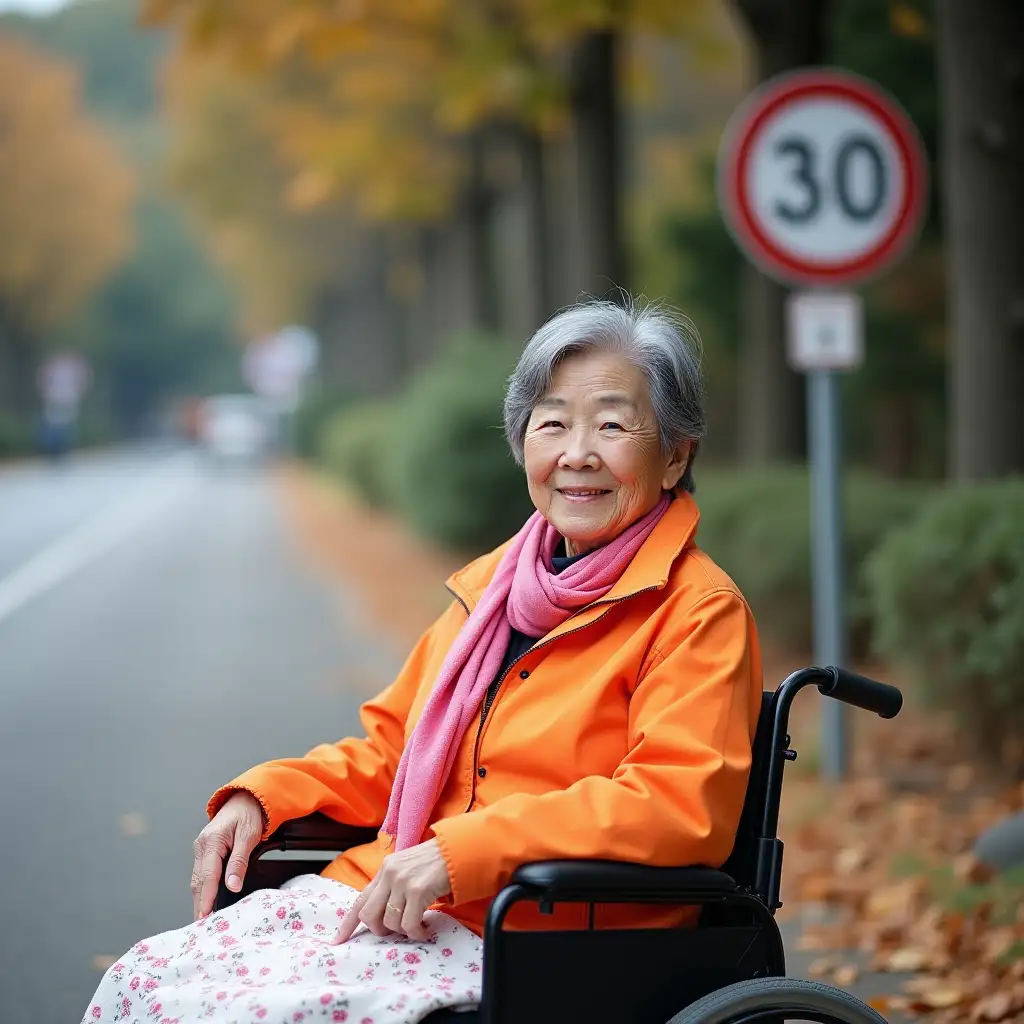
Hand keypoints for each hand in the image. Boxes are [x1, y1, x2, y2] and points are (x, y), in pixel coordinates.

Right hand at [191, 791, 264, 920]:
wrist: (246, 798)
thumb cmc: (250, 814)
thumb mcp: (250, 835)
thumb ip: (240, 861)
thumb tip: (232, 886)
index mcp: (212, 840)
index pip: (207, 876)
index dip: (206, 899)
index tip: (205, 917)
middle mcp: (202, 846)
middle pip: (198, 881)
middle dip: (199, 905)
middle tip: (202, 928)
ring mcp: (201, 849)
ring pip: (198, 880)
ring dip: (200, 899)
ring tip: (203, 921)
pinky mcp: (205, 852)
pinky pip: (202, 874)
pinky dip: (203, 889)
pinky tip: (206, 902)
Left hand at [333, 839, 450, 943]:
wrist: (458, 851)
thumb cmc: (436, 863)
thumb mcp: (407, 870)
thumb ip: (392, 887)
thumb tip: (382, 916)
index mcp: (385, 869)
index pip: (360, 899)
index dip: (347, 923)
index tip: (338, 940)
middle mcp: (389, 873)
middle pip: (368, 915)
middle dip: (379, 930)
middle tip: (396, 931)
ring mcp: (402, 881)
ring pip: (389, 922)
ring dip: (403, 932)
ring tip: (417, 927)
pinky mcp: (417, 890)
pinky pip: (408, 924)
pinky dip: (416, 933)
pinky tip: (424, 930)